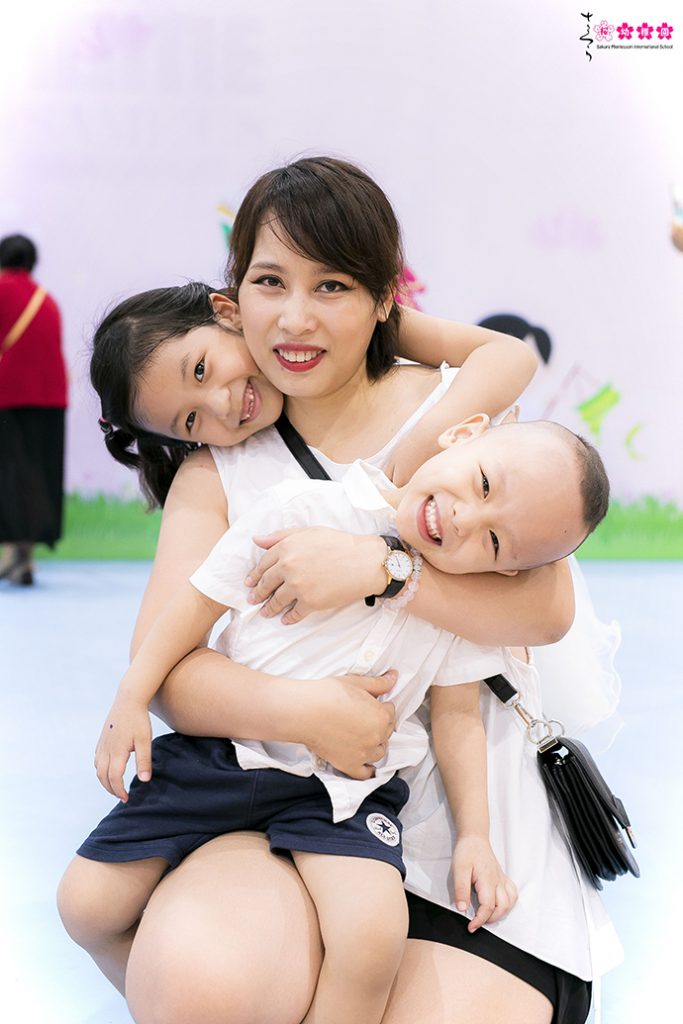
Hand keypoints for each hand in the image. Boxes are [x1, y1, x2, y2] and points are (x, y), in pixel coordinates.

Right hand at [94, 696, 152, 801]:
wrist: (128, 699)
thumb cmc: (139, 719)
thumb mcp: (145, 740)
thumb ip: (144, 761)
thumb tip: (144, 780)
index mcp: (117, 752)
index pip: (114, 778)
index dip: (119, 791)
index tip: (127, 799)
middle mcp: (106, 749)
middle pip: (103, 776)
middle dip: (111, 789)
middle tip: (121, 796)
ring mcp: (102, 744)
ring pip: (98, 768)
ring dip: (105, 780)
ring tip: (116, 786)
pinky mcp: (102, 738)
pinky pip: (97, 759)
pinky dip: (101, 769)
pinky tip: (109, 769)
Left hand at [245, 528, 385, 623]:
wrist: (364, 562)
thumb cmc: (339, 544)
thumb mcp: (308, 532)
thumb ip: (280, 536)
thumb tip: (256, 540)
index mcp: (286, 548)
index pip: (263, 564)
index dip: (255, 574)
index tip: (250, 581)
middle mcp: (288, 567)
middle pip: (266, 583)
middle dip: (257, 593)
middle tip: (252, 599)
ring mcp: (298, 587)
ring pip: (277, 601)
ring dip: (269, 608)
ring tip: (265, 613)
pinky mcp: (310, 602)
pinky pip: (294, 613)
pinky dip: (289, 618)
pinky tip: (285, 620)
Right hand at [306, 671, 397, 779]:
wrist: (304, 712)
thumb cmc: (326, 696)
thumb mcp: (356, 683)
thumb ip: (378, 683)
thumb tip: (393, 677)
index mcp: (380, 717)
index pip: (391, 713)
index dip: (382, 706)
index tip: (375, 704)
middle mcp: (375, 737)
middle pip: (386, 732)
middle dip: (380, 723)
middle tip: (367, 717)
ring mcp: (363, 754)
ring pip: (379, 752)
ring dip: (376, 744)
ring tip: (365, 735)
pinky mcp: (348, 765)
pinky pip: (365, 773)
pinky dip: (368, 769)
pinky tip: (365, 762)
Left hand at [452, 836, 517, 931]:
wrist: (474, 838)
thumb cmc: (467, 852)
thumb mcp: (459, 869)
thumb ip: (461, 889)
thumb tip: (462, 908)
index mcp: (487, 880)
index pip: (488, 906)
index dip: (480, 920)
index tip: (471, 927)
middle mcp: (498, 881)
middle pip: (502, 907)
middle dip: (491, 919)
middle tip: (477, 923)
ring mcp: (502, 879)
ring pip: (510, 902)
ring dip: (501, 913)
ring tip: (488, 916)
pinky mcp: (502, 877)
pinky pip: (512, 893)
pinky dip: (509, 903)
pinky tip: (500, 905)